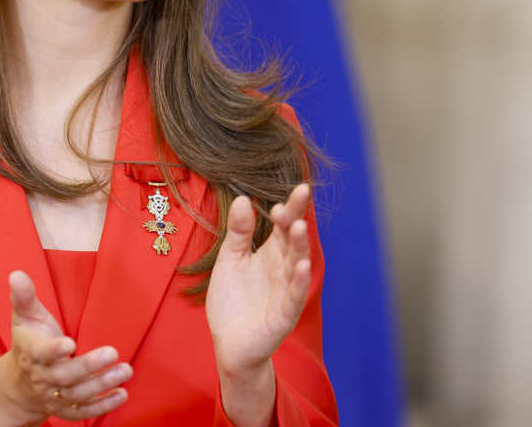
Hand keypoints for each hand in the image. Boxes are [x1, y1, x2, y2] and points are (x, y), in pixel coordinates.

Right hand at [0, 270, 131, 425]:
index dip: (54, 350)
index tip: (70, 343)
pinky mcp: (64, 409)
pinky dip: (103, 407)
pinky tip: (122, 394)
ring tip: (126, 370)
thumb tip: (16, 273)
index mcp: (31, 352)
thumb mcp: (24, 317)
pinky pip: (83, 412)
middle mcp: (41, 377)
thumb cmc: (29, 342)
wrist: (19, 383)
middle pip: (64, 376)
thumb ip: (24, 296)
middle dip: (89, 366)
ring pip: (77, 394)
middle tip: (113, 353)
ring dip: (102, 385)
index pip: (41, 353)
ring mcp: (53, 396)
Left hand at [205, 183, 312, 376]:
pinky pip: (294, 296)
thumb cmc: (232, 301)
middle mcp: (282, 269)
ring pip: (297, 264)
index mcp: (270, 254)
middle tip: (302, 194)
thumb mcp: (230, 260)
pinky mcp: (283, 314)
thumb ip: (238, 233)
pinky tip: (302, 265)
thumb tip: (244, 199)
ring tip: (300, 225)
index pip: (283, 226)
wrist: (228, 343)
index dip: (289, 208)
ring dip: (300, 245)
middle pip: (293, 240)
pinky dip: (299, 281)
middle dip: (297, 218)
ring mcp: (285, 291)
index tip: (296, 189)